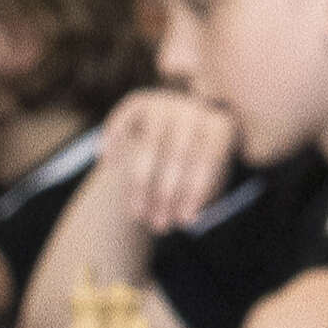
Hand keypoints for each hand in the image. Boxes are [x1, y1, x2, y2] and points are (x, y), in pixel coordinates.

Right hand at [94, 89, 240, 234]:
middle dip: (167, 195)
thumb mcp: (207, 182)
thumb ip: (202, 195)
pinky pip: (120, 125)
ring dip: (140, 186)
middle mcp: (194, 108)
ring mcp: (165, 102)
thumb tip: (189, 218)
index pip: (208, 159)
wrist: (175, 136)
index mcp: (220, 126)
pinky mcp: (138, 101)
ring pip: (147, 148)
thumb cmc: (196, 168)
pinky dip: (113, 145)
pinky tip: (107, 167)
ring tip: (138, 216)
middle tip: (160, 226)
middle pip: (178, 155)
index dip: (195, 193)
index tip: (185, 222)